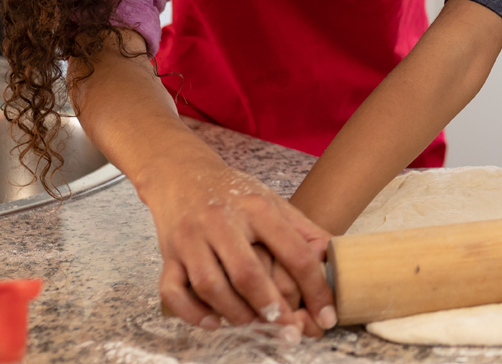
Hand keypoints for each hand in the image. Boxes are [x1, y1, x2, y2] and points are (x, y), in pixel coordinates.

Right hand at [143, 157, 335, 336]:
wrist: (181, 173)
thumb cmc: (233, 193)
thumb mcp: (272, 201)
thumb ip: (303, 230)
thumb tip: (333, 259)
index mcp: (258, 209)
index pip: (294, 253)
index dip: (315, 289)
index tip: (326, 316)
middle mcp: (223, 222)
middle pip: (247, 273)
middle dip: (270, 306)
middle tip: (288, 328)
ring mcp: (192, 239)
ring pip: (210, 285)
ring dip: (235, 313)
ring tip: (254, 325)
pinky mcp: (169, 254)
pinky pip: (173, 290)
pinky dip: (193, 312)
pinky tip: (214, 322)